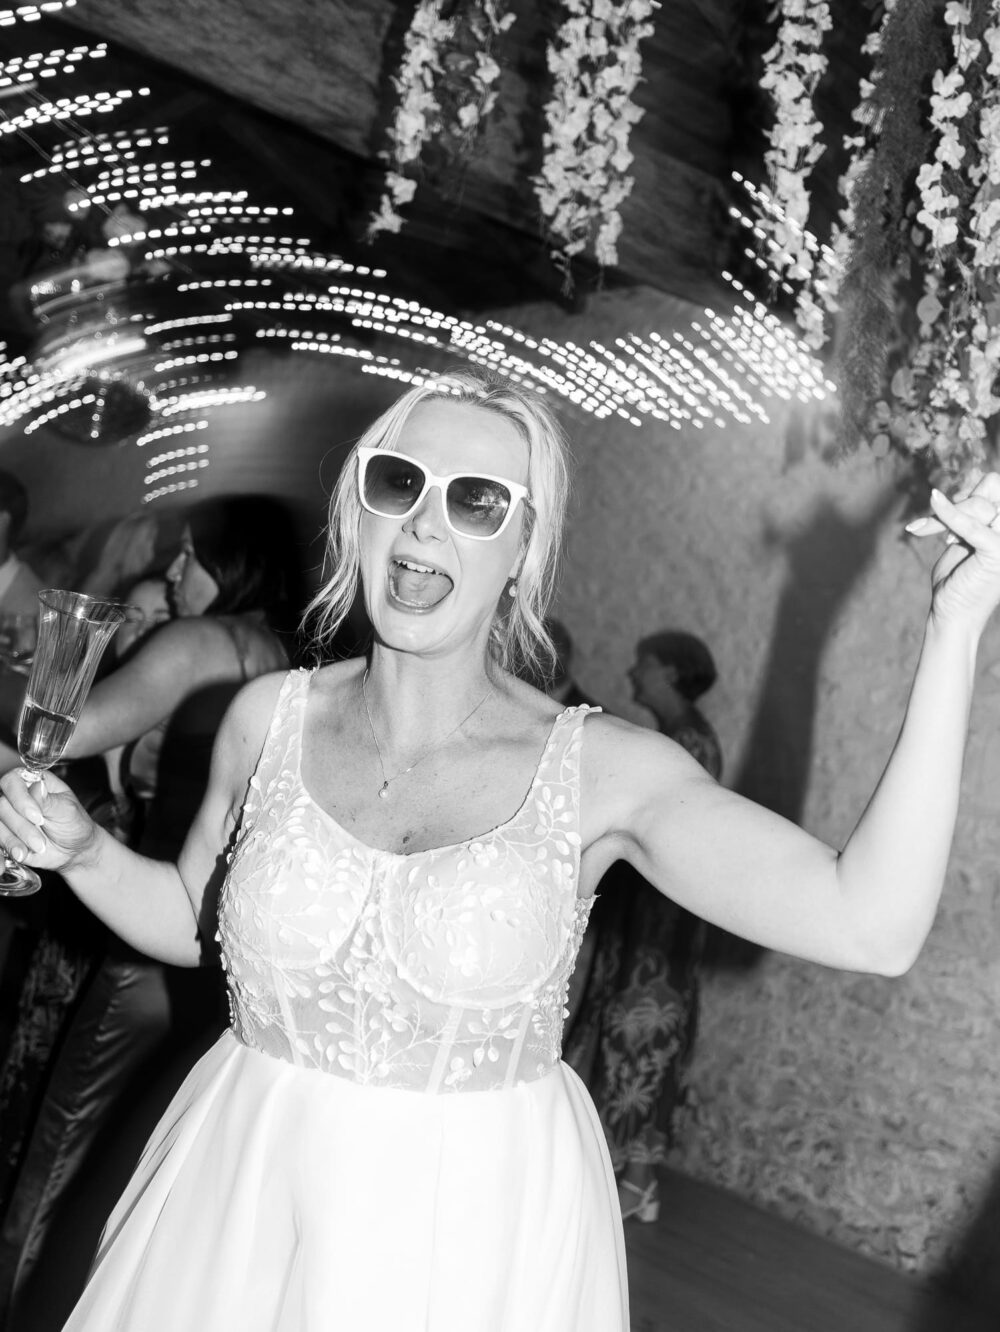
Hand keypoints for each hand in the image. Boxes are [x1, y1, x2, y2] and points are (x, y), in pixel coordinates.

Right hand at [0, 768, 98, 873]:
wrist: (73, 850)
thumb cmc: (73, 823)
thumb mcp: (66, 810)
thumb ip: (49, 800)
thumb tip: (37, 786)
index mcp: (32, 782)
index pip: (12, 781)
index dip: (20, 799)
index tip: (37, 817)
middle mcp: (15, 797)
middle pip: (1, 805)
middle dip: (21, 826)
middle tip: (41, 841)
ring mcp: (7, 818)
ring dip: (14, 841)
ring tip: (37, 849)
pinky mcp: (4, 836)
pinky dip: (1, 855)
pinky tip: (20, 856)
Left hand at [905, 472, 999, 634]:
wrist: (952, 614)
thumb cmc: (957, 578)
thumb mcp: (963, 537)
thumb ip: (968, 511)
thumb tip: (961, 484)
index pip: (995, 485)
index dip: (970, 493)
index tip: (948, 517)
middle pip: (991, 487)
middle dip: (960, 502)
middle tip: (937, 528)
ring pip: (978, 504)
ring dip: (948, 517)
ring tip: (937, 537)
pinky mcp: (997, 551)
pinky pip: (970, 524)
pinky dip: (949, 514)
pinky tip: (934, 500)